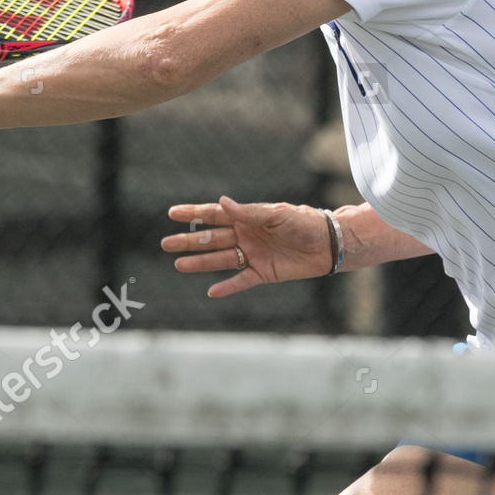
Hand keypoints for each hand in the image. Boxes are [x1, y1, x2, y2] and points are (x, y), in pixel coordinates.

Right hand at [163, 196, 333, 297]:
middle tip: (165, 244)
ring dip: (200, 262)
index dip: (193, 213)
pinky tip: (211, 291)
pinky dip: (227, 287)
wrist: (329, 243)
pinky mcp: (264, 273)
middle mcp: (246, 235)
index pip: (214, 215)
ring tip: (178, 265)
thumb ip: (248, 212)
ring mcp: (253, 255)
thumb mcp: (276, 214)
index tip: (172, 213)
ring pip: (220, 259)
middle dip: (189, 241)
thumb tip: (221, 203)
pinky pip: (241, 281)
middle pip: (211, 239)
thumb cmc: (305, 222)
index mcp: (248, 217)